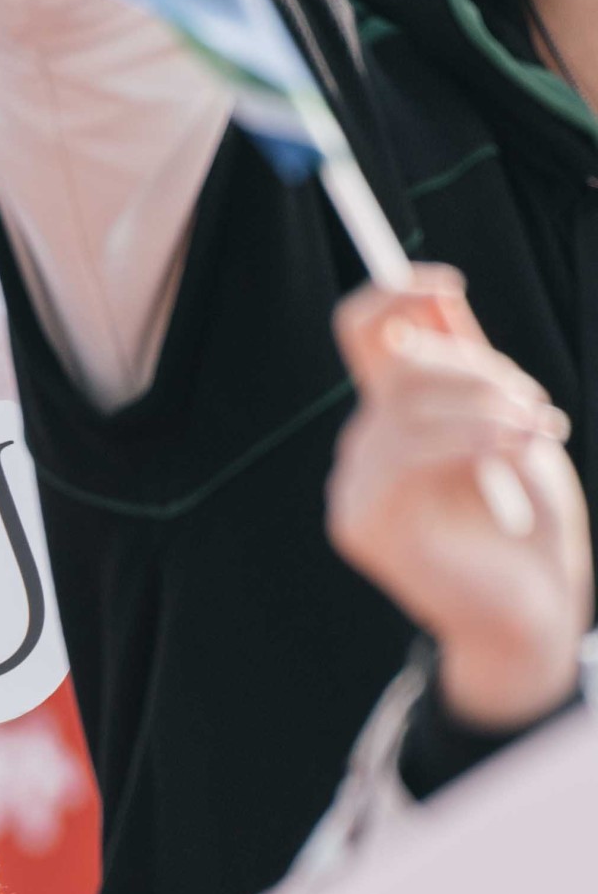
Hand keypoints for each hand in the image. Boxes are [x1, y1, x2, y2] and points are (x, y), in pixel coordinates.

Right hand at [330, 275, 591, 732]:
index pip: (361, 333)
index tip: (445, 285)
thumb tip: (438, 300)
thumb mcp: (507, 422)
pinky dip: (468, 437)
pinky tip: (513, 447)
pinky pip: (406, 451)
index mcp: (395, 417)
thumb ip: (470, 366)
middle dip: (477, 370)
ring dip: (484, 407)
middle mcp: (364, 447)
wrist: (532, 607)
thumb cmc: (527, 521)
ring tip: (537, 431)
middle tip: (537, 407)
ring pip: (406, 405)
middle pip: (400, 364)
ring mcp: (356, 487)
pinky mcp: (364, 522)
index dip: (391, 295)